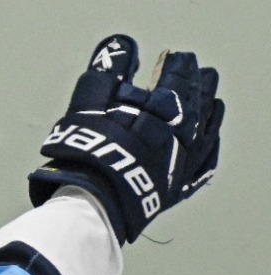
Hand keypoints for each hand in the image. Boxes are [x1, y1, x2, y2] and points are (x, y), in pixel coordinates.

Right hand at [29, 35, 222, 241]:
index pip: (177, 76)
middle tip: (199, 74)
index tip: (174, 56)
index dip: (176, 64)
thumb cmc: (91, 149)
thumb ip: (108, 71)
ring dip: (208, 113)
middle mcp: (182, 131)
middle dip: (198, 85)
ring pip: (207, 130)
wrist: (95, 201)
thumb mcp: (90, 102)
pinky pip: (204, 166)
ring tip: (211, 102)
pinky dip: (209, 152)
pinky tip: (209, 145)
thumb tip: (121, 46)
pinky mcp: (178, 187)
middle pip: (198, 100)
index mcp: (165, 106)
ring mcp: (184, 160)